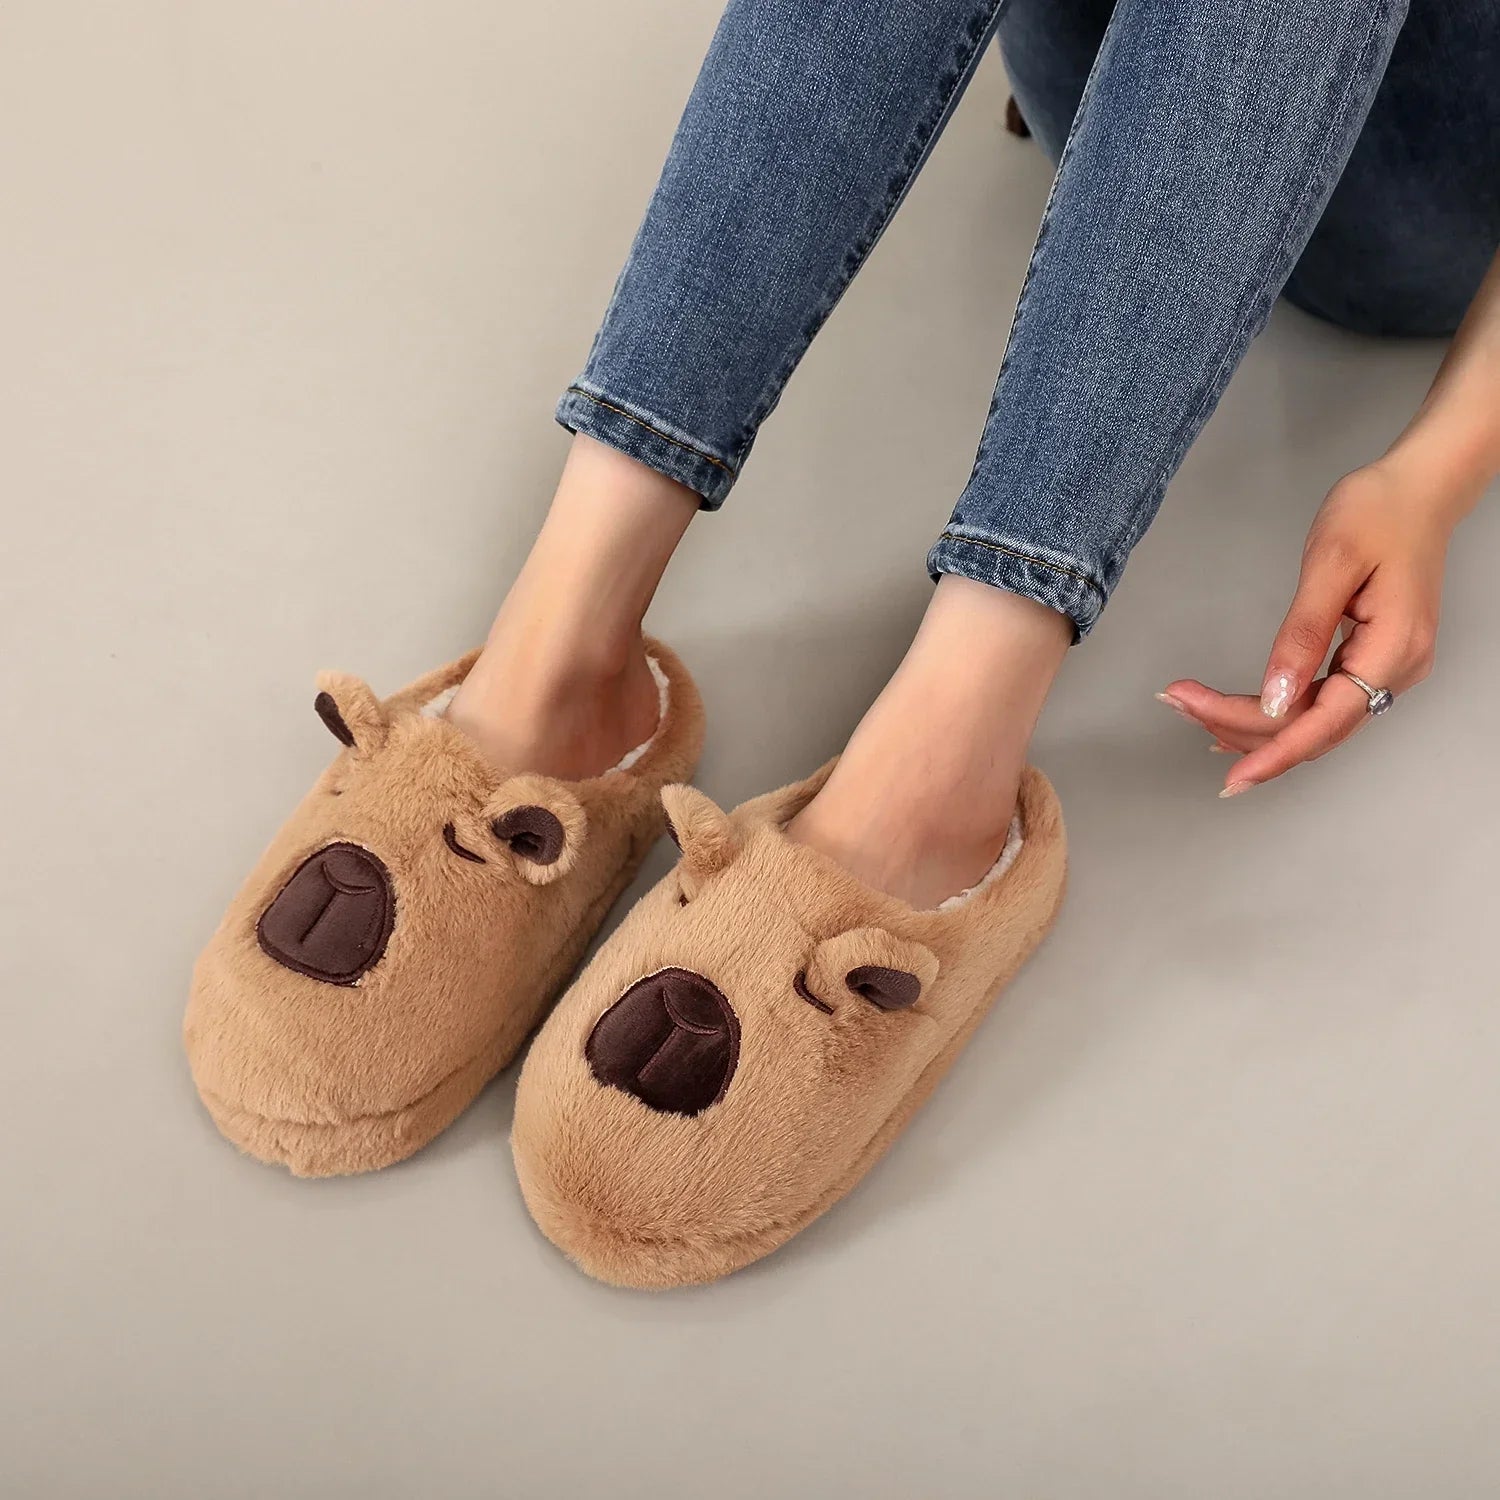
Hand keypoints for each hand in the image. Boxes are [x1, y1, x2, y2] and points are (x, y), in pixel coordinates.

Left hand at [1159, 461, 1454, 795]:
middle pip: (1315, 727)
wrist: (1418, 488)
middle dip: (1243, 728)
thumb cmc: (1378, 511)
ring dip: (1253, 723)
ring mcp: (1390, 667)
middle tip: (1177, 702)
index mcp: (1394, 647)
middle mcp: (1398, 669)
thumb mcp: (1330, 564)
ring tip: (1191, 709)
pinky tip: (1233, 715)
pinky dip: (1277, 711)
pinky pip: (1322, 701)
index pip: (1326, 722)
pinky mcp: (1373, 658)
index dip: (1273, 753)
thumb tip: (1276, 699)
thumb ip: (1301, 635)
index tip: (1230, 780)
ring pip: (1315, 720)